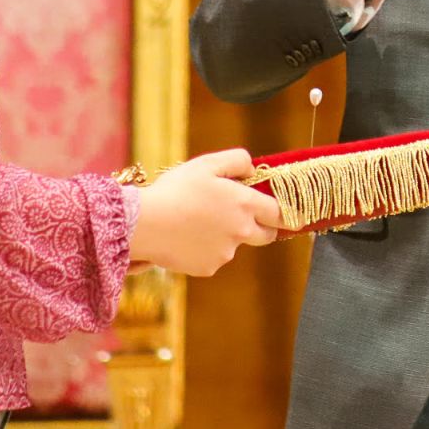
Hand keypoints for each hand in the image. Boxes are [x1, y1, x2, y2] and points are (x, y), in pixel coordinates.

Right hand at [128, 148, 284, 277]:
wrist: (145, 223)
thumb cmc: (176, 189)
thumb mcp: (207, 164)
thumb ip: (237, 161)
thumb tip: (251, 170)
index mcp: (245, 205)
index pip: (280, 213)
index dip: (282, 212)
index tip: (283, 213)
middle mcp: (242, 232)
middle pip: (266, 235)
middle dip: (260, 227)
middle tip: (238, 216)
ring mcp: (226, 253)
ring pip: (234, 245)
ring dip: (224, 236)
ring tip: (195, 221)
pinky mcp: (209, 268)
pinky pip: (213, 258)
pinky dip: (204, 249)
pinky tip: (185, 236)